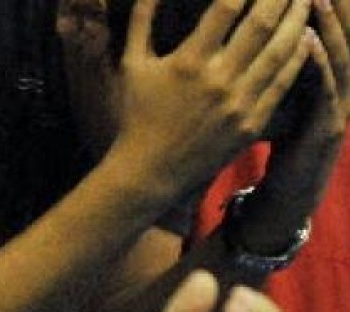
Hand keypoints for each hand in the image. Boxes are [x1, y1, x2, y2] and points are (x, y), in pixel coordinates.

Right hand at [112, 0, 314, 195]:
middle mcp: (218, 79)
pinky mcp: (251, 122)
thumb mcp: (131, 65)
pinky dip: (298, 56)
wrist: (150, 171)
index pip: (226, 7)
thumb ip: (141, 20)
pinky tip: (305, 38)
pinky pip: (282, 82)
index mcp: (188, 61)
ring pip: (280, 50)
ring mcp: (238, 102)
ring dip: (297, 19)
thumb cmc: (136, 115)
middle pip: (261, 23)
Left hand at [241, 0, 349, 248]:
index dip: (329, 6)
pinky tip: (307, 45)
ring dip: (329, 28)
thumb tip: (254, 41)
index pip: (331, 34)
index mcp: (329, 82)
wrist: (287, 197)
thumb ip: (280, 72)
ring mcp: (336, 110)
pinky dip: (319, 66)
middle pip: (345, 39)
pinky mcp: (325, 131)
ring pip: (341, 59)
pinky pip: (325, 92)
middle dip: (337, 7)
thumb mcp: (282, 103)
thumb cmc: (282, 148)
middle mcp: (339, 91)